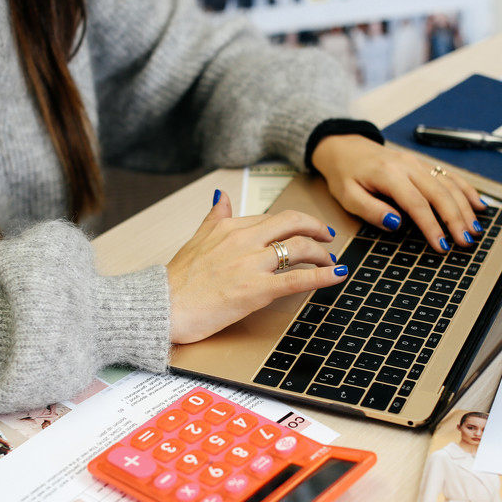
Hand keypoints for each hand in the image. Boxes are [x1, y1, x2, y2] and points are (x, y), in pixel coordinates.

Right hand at [167, 190, 345, 343]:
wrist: (163, 307)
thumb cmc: (176, 280)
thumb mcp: (195, 239)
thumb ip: (213, 217)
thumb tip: (220, 195)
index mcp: (229, 227)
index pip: (272, 218)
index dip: (294, 223)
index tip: (305, 229)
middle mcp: (243, 240)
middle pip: (292, 223)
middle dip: (316, 228)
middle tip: (328, 237)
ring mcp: (251, 264)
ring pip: (299, 248)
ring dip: (322, 254)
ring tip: (331, 262)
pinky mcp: (256, 290)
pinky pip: (298, 278)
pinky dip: (323, 275)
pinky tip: (338, 274)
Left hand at [311, 134, 485, 252]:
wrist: (345, 147)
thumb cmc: (345, 174)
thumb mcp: (348, 196)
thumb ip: (371, 210)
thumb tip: (396, 223)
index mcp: (388, 174)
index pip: (416, 203)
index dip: (432, 226)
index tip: (441, 245)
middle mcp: (408, 165)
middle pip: (440, 194)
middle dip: (456, 219)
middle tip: (465, 242)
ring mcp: (418, 163)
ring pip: (449, 185)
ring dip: (465, 208)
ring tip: (475, 230)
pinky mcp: (422, 164)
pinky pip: (449, 176)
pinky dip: (466, 190)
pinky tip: (478, 205)